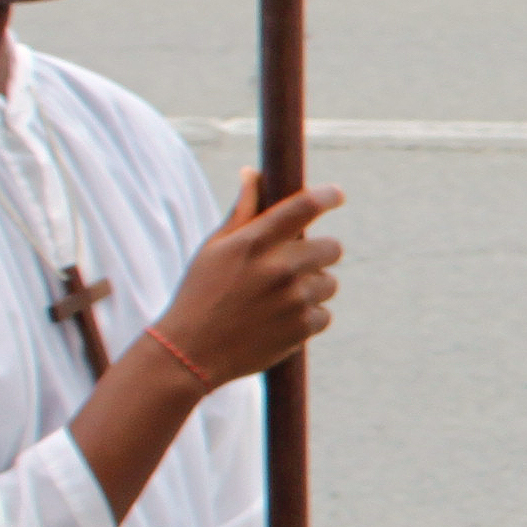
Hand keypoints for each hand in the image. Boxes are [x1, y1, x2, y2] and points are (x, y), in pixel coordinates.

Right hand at [154, 175, 345, 388]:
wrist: (189, 354)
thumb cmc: (200, 293)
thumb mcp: (213, 248)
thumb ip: (242, 211)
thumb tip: (253, 173)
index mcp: (253, 242)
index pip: (304, 207)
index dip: (327, 196)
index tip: (336, 195)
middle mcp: (278, 268)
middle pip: (332, 247)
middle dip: (319, 253)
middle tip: (296, 263)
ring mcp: (293, 299)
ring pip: (329, 283)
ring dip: (312, 288)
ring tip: (276, 299)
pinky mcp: (302, 328)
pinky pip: (324, 314)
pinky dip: (307, 317)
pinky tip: (277, 322)